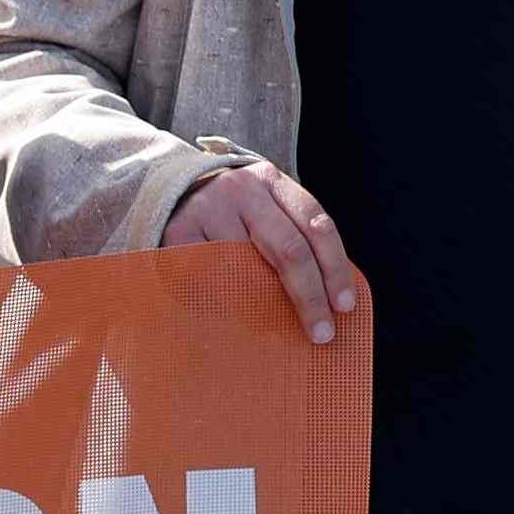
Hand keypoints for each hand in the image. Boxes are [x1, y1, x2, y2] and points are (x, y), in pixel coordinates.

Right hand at [162, 156, 356, 345]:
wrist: (170, 191)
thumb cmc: (231, 213)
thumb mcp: (264, 208)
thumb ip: (292, 236)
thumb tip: (328, 297)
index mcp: (273, 181)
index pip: (316, 224)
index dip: (335, 268)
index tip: (344, 306)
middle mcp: (243, 190)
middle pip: (289, 248)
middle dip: (310, 295)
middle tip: (321, 332)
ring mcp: (208, 208)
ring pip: (247, 268)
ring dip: (264, 304)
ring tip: (273, 328)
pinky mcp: (178, 231)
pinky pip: (210, 278)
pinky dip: (225, 301)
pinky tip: (234, 318)